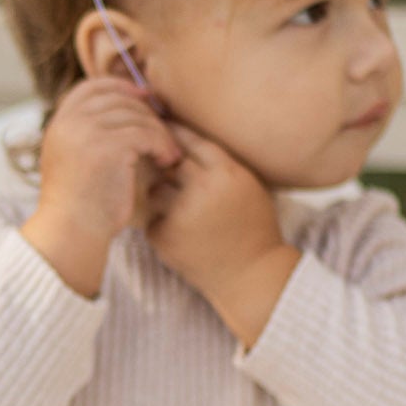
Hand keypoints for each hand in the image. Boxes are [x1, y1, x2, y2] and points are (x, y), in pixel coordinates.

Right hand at [21, 78, 180, 296]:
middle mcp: (70, 122)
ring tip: (169, 153)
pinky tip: (167, 161)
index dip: (120, 87)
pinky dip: (163, 145)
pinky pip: (146, 133)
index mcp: (59, 124)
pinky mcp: (109, 147)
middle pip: (118, 98)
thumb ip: (88, 134)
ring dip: (159, 132)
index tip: (143, 99)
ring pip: (136, 115)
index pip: (91, 88)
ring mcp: (87, 132)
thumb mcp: (74, 160)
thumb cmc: (80, 204)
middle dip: (146, 112)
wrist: (72, 232)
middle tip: (164, 132)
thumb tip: (126, 107)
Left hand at [145, 120, 298, 345]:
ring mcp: (180, 214)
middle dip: (168, 166)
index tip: (164, 130)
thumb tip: (180, 135)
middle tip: (171, 172)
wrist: (250, 275)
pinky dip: (161, 222)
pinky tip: (184, 234)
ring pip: (155, 189)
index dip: (175, 134)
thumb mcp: (249, 185)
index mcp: (227, 173)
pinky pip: (152, 217)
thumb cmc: (253, 226)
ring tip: (186, 212)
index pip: (190, 139)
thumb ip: (220, 162)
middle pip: (169, 161)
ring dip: (163, 195)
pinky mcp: (163, 237)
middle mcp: (201, 190)